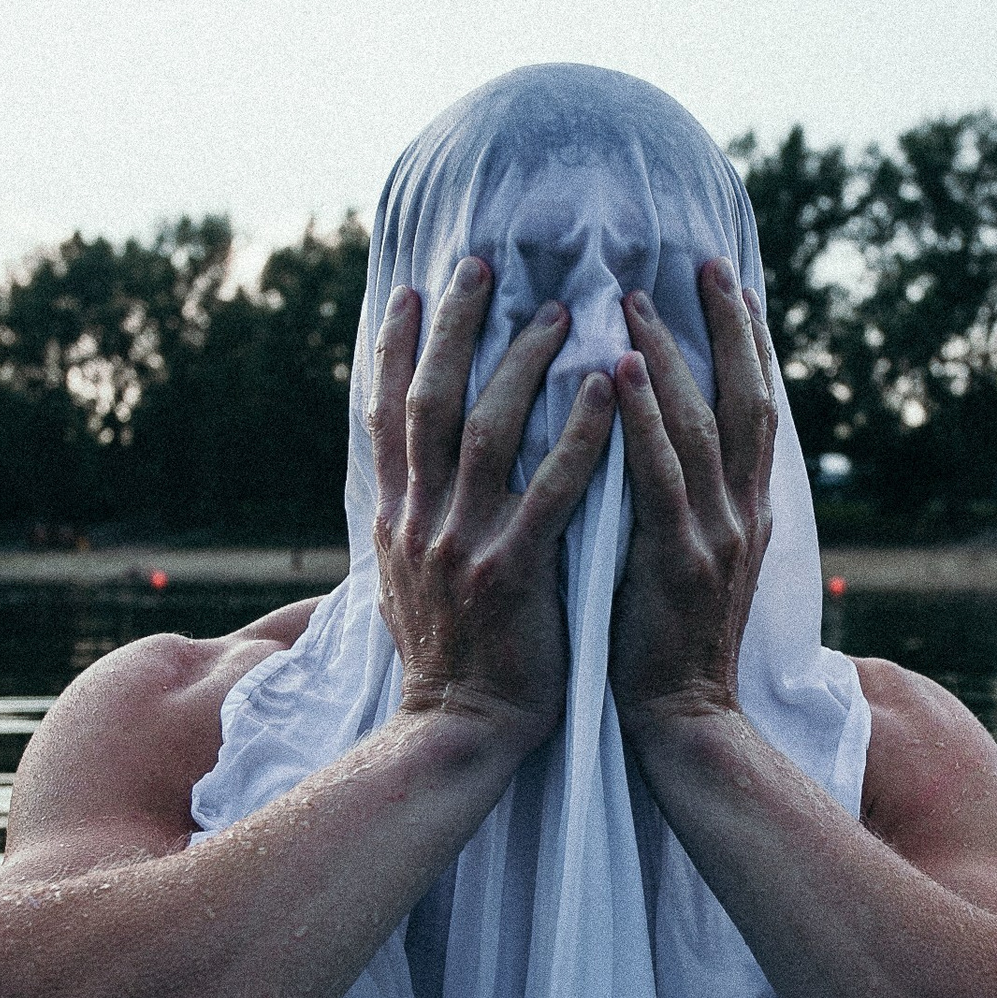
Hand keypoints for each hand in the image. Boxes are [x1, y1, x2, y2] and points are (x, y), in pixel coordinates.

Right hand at [368, 257, 616, 743]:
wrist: (460, 734)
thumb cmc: (449, 663)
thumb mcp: (409, 584)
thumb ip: (415, 524)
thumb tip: (413, 480)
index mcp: (398, 521)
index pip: (387, 415)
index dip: (395, 348)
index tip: (409, 289)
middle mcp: (421, 522)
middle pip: (429, 400)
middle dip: (453, 326)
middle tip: (482, 263)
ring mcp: (464, 546)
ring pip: (487, 430)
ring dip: (522, 362)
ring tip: (559, 309)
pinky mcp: (513, 575)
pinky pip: (552, 490)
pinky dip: (579, 434)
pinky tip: (609, 388)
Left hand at [609, 259, 783, 730]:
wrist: (683, 726)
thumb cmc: (669, 649)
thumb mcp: (693, 566)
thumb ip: (691, 508)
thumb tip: (675, 457)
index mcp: (748, 514)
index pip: (756, 409)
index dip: (748, 343)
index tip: (730, 282)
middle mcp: (741, 515)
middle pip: (745, 398)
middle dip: (726, 326)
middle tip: (700, 262)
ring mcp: (713, 538)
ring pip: (699, 424)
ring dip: (666, 355)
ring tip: (633, 298)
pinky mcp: (674, 564)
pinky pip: (658, 475)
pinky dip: (639, 418)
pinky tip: (612, 370)